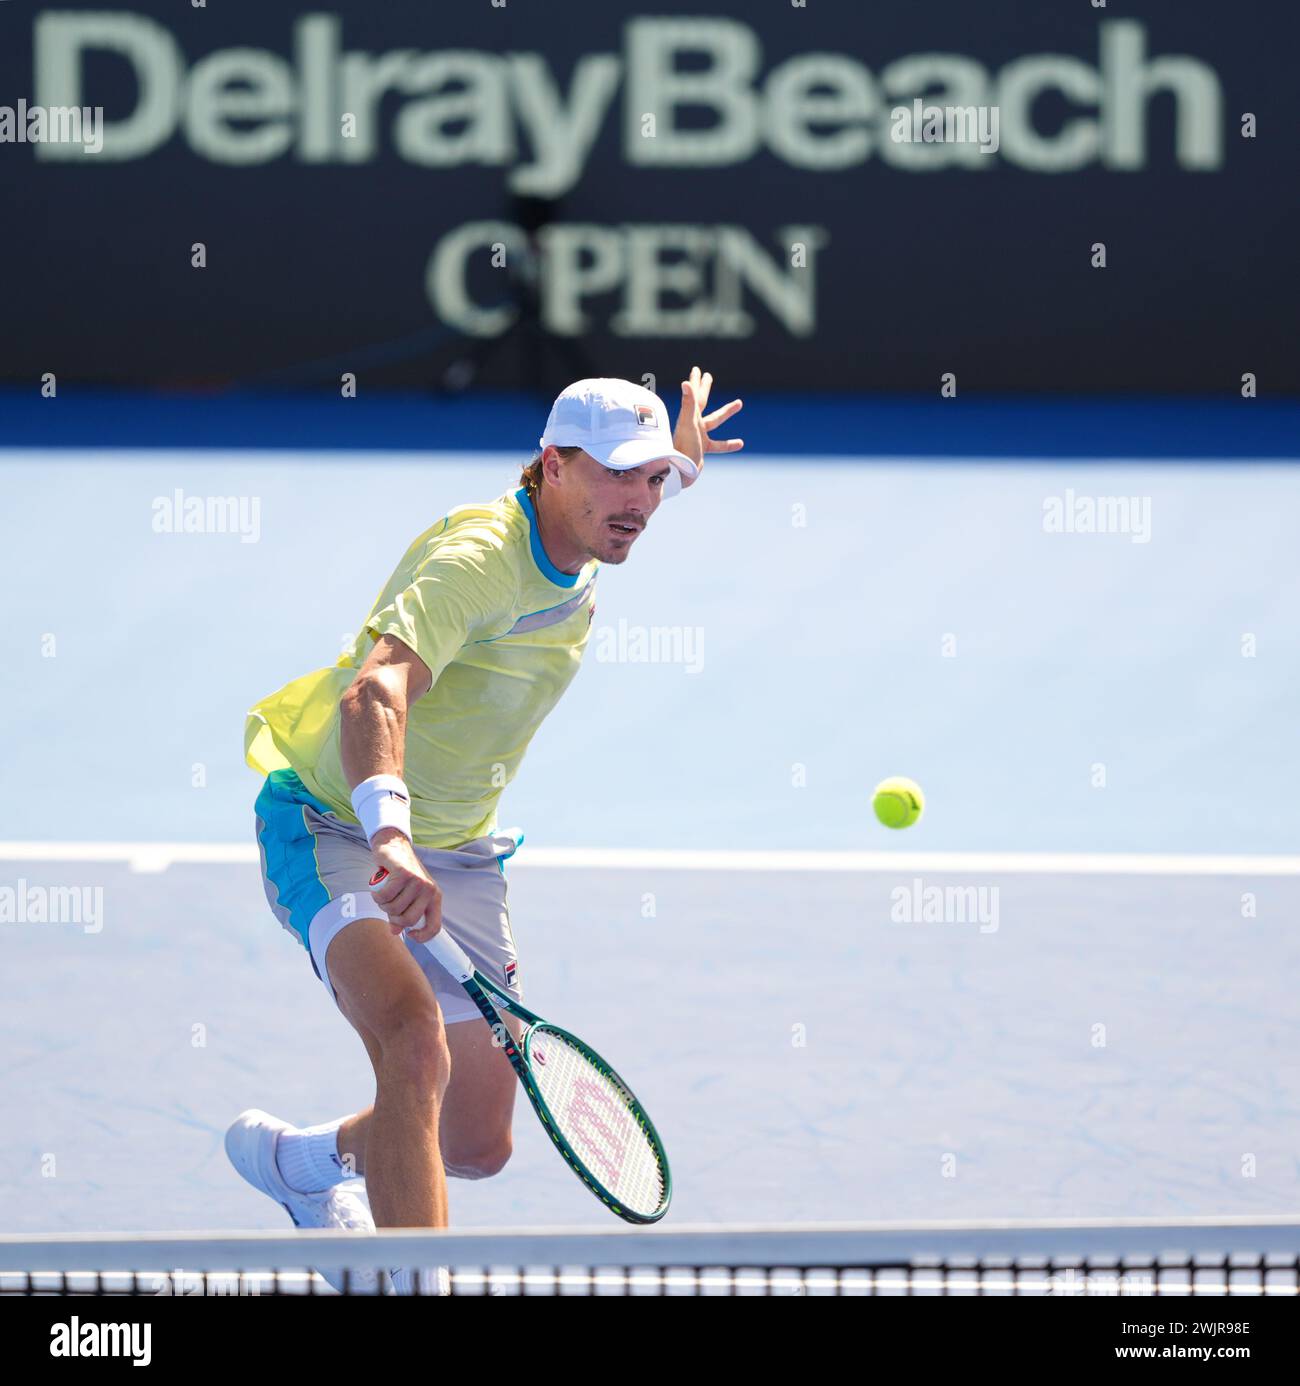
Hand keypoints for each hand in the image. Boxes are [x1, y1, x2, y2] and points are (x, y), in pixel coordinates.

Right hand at [368, 831, 442, 941]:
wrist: (395, 846)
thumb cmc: (401, 874)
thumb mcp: (406, 895)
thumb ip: (403, 913)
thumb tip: (395, 932)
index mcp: (434, 897)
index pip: (434, 926)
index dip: (423, 937)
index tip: (409, 935)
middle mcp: (429, 890)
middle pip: (408, 920)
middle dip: (393, 917)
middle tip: (388, 905)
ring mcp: (417, 882)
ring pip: (394, 909)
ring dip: (382, 904)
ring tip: (383, 893)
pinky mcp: (404, 874)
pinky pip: (385, 896)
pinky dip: (377, 895)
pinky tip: (377, 887)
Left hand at [672, 365, 743, 484]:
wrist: (679, 471)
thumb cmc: (684, 447)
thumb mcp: (688, 424)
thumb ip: (688, 404)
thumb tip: (685, 382)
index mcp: (690, 416)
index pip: (694, 394)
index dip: (696, 381)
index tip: (698, 370)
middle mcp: (693, 423)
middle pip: (701, 401)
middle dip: (705, 388)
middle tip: (709, 375)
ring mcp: (698, 435)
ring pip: (714, 421)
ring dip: (726, 412)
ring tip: (740, 402)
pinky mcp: (702, 448)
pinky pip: (718, 445)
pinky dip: (728, 444)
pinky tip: (740, 443)